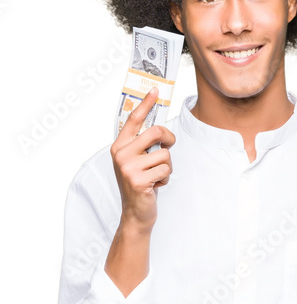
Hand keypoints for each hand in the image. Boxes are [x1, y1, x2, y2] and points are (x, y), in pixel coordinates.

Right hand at [110, 87, 176, 230]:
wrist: (135, 213)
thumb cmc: (141, 183)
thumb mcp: (137, 161)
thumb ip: (143, 145)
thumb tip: (160, 128)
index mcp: (119, 146)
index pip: (133, 119)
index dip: (145, 104)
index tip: (155, 89)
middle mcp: (120, 154)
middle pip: (155, 132)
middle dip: (169, 138)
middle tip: (169, 146)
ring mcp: (128, 168)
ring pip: (165, 154)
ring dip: (167, 166)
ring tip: (156, 176)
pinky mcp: (138, 181)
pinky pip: (165, 170)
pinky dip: (166, 178)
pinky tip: (156, 186)